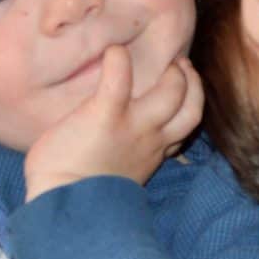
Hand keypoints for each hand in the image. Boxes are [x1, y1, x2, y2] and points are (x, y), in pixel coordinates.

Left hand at [24, 46, 203, 201]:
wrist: (67, 207)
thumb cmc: (83, 196)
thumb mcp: (118, 175)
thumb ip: (126, 153)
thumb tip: (113, 140)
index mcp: (153, 152)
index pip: (186, 126)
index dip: (190, 102)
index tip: (183, 90)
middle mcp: (152, 138)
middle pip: (191, 107)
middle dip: (192, 83)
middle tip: (180, 65)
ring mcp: (133, 126)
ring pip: (173, 92)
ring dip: (174, 73)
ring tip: (167, 59)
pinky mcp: (106, 114)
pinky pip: (119, 80)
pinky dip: (118, 61)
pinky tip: (115, 50)